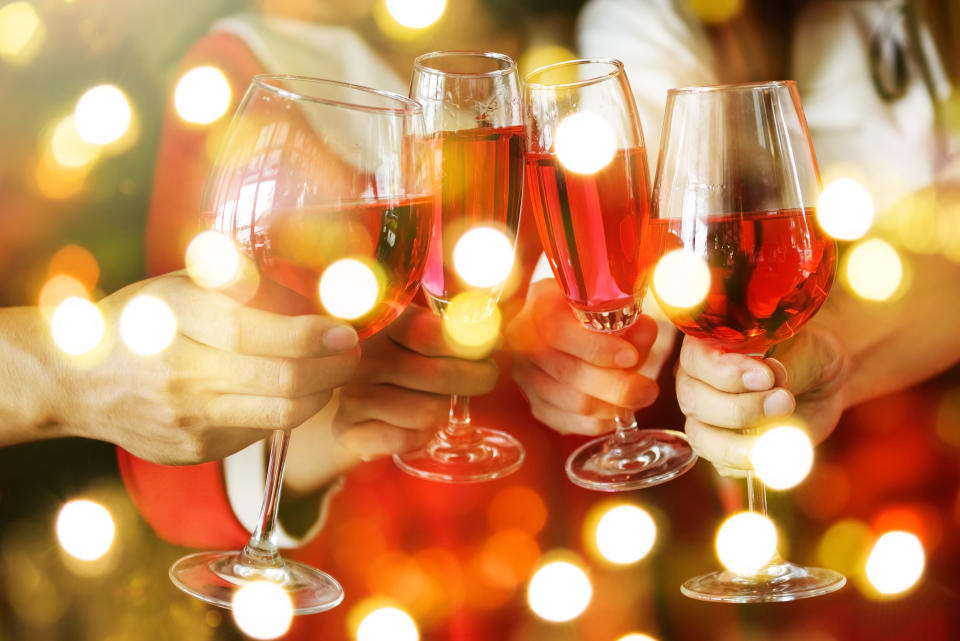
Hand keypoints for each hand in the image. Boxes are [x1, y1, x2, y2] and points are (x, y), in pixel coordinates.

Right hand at [57, 272, 359, 463]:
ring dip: (321, 393)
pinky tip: (294, 392)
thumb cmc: (140, 322)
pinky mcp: (194, 451)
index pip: (256, 331)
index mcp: (175, 320)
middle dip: (331, 367)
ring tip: (334, 373)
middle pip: (278, 379)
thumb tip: (310, 297)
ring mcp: (187, 420)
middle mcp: (180, 373)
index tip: (342, 329)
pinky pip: (259, 432)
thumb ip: (242, 285)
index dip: (310, 333)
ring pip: (279, 414)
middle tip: (351, 353)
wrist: (73, 383)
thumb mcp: (180, 286)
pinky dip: (286, 411)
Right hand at [332, 303, 499, 460]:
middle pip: (440, 375)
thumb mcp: (415, 328)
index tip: (489, 349)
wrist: (336, 391)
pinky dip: (421, 435)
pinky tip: (416, 425)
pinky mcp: (347, 430)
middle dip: (476, 378)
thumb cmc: (394, 355)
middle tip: (484, 377)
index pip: (434, 333)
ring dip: (444, 411)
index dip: (471, 344)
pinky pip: (406, 439)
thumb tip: (494, 338)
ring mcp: (351, 394)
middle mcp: (361, 357)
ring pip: (429, 412)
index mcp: (380, 323)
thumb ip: (449, 329)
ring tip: (438, 401)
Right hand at [506, 278, 659, 435]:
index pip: (558, 331)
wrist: (571, 332)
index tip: (631, 356)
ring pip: (571, 401)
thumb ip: (629, 321)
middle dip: (615, 385)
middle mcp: (523, 340)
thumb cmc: (594, 317)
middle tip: (647, 389)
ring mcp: (526, 375)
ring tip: (638, 399)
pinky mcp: (535, 403)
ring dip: (611, 405)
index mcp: (539, 305)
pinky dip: (598, 421)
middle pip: (567, 372)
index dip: (597, 348)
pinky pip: (567, 422)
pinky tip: (616, 412)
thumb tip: (644, 330)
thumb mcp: (611, 309)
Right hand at [676, 326, 848, 475]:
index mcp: (709, 346)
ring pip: (702, 437)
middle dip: (740, 409)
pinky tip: (778, 452)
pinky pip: (722, 465)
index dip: (726, 373)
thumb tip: (773, 377)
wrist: (824, 384)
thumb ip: (786, 363)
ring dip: (740, 445)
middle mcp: (697, 380)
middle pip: (695, 401)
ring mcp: (705, 417)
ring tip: (781, 439)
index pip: (697, 360)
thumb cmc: (810, 356)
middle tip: (785, 403)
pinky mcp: (722, 447)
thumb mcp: (808, 351)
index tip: (766, 378)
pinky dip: (751, 464)